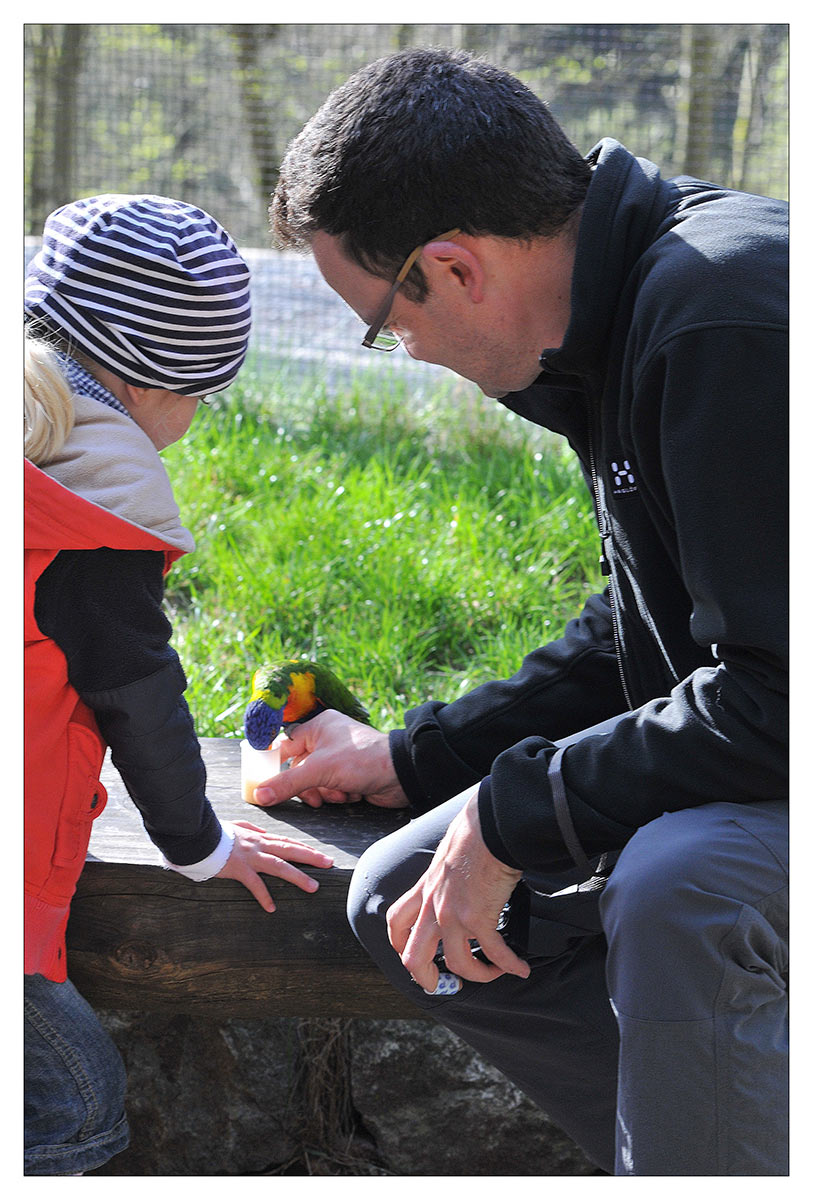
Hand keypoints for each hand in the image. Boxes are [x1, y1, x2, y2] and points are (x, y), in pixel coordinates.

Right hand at [215, 820, 333, 911]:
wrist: (196, 834)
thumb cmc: (214, 832)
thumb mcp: (235, 826)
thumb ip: (250, 828)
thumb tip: (262, 830)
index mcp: (258, 837)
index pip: (286, 842)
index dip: (304, 848)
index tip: (320, 854)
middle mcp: (258, 845)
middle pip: (290, 850)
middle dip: (311, 856)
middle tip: (329, 863)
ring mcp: (249, 856)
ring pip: (279, 866)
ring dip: (298, 876)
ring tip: (313, 887)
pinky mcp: (238, 867)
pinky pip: (254, 884)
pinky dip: (263, 896)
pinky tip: (271, 908)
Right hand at [252, 710, 408, 809]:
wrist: (401, 775)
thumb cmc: (362, 760)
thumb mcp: (319, 771)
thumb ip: (287, 784)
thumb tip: (259, 795)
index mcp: (318, 727)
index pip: (286, 746)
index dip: (278, 766)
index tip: (268, 784)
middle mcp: (328, 739)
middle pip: (300, 770)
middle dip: (310, 787)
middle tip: (316, 795)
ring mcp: (339, 758)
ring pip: (316, 783)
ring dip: (327, 793)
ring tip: (341, 792)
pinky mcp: (350, 775)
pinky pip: (332, 790)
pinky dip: (340, 796)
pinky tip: (352, 794)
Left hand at [386, 785, 528, 991]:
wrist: (490, 826)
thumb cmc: (474, 831)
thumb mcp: (448, 853)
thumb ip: (448, 871)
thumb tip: (461, 873)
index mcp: (424, 888)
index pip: (396, 921)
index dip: (400, 945)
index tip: (414, 954)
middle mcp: (433, 906)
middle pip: (413, 957)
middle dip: (426, 978)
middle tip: (443, 984)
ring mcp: (453, 915)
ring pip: (456, 963)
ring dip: (478, 974)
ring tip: (494, 971)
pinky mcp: (478, 918)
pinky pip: (493, 952)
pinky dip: (509, 964)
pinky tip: (520, 967)